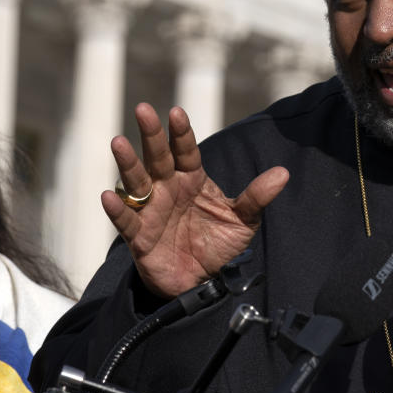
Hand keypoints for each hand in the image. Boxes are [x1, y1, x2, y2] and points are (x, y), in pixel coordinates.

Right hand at [102, 103, 287, 297]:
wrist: (204, 282)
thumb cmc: (219, 243)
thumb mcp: (243, 220)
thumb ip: (258, 196)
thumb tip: (284, 173)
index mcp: (192, 179)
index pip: (186, 150)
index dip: (181, 133)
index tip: (176, 112)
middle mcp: (168, 189)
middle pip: (158, 157)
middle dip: (151, 135)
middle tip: (143, 110)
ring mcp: (151, 210)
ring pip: (136, 182)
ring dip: (127, 163)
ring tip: (118, 141)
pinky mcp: (139, 237)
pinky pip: (126, 220)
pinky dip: (117, 209)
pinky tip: (108, 196)